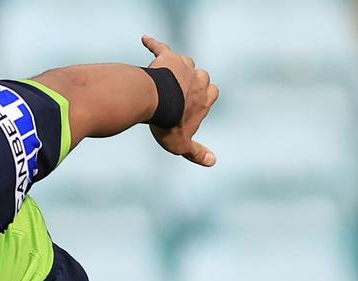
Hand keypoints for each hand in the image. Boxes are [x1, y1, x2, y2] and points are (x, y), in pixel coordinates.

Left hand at [142, 35, 219, 166]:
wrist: (155, 101)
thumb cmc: (168, 124)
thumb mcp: (181, 144)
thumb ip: (197, 153)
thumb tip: (213, 162)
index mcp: (205, 98)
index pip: (212, 93)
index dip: (203, 99)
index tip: (192, 106)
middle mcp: (199, 79)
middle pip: (201, 76)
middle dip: (193, 82)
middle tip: (178, 92)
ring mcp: (183, 67)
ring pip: (185, 62)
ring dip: (177, 67)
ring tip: (165, 75)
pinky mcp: (167, 57)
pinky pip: (160, 48)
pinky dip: (152, 44)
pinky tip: (144, 40)